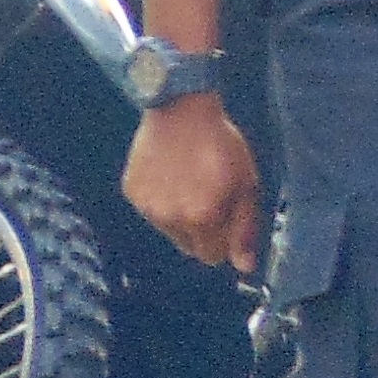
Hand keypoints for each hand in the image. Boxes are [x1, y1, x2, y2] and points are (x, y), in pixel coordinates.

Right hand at [124, 94, 262, 273]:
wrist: (181, 110)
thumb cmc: (220, 145)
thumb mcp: (246, 185)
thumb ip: (245, 230)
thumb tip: (245, 267)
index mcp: (201, 219)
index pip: (212, 257)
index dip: (224, 241)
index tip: (228, 219)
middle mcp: (170, 218)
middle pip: (190, 248)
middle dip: (203, 232)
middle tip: (211, 199)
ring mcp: (147, 207)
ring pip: (170, 231)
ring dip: (181, 218)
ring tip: (190, 184)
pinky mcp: (131, 192)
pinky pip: (151, 212)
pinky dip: (161, 202)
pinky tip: (171, 176)